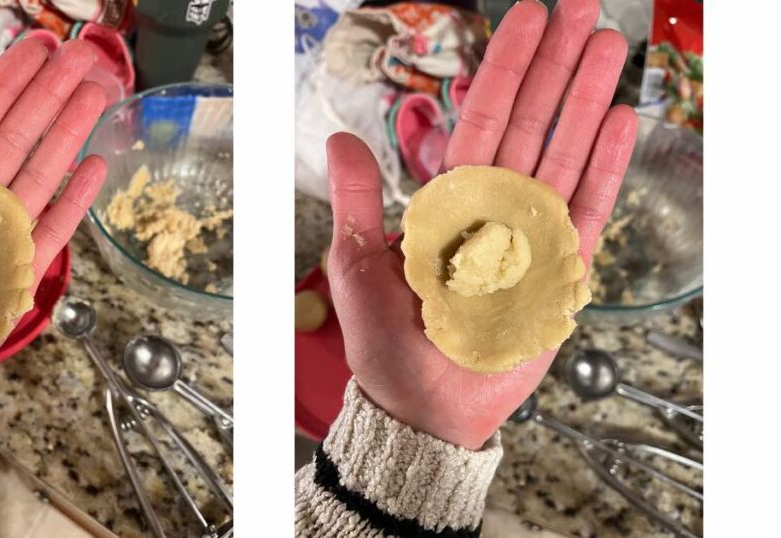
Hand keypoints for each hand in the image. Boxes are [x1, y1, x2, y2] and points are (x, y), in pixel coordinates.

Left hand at [0, 39, 107, 426]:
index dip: (7, 83)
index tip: (34, 49)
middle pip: (18, 138)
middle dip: (51, 94)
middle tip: (84, 57)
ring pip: (41, 176)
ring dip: (69, 134)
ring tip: (97, 95)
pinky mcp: (15, 280)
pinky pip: (51, 233)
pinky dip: (74, 202)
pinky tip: (95, 168)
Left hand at [325, 0, 637, 448]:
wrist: (421, 404)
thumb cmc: (385, 340)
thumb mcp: (355, 262)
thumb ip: (356, 199)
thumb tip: (340, 139)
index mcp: (449, 199)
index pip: (483, 117)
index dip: (506, 66)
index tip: (526, 19)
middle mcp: (494, 207)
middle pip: (533, 122)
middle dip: (556, 65)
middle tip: (581, 11)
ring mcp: (531, 235)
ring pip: (565, 153)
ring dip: (586, 100)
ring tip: (608, 47)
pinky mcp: (558, 271)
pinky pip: (586, 210)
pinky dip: (604, 166)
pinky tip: (618, 122)